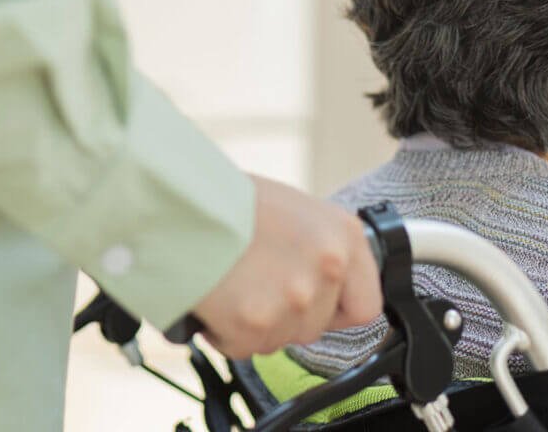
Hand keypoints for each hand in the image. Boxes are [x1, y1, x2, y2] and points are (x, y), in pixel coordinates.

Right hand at [192, 175, 381, 358]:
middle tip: (257, 282)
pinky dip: (225, 331)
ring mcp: (295, 299)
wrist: (180, 204)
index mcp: (344, 237)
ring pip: (281, 339)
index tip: (319, 306)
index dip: (339, 310)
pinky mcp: (256, 323)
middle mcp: (328, 269)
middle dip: (288, 315)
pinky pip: (244, 346)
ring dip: (256, 323)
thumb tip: (326, 284)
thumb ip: (321, 251)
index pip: (366, 304)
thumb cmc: (231, 201)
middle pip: (316, 326)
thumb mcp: (298, 213)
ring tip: (234, 283)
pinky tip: (216, 296)